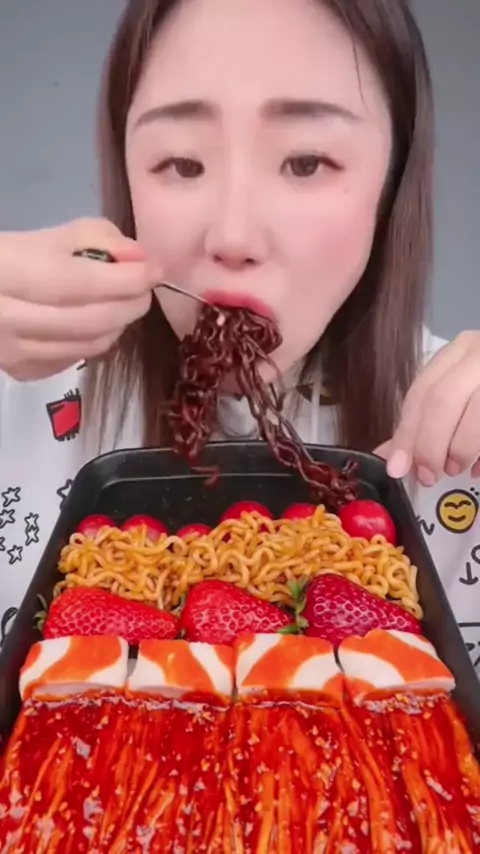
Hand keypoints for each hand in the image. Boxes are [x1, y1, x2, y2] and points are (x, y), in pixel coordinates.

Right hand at [0, 219, 151, 380]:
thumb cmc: (11, 260)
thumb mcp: (49, 236)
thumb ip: (98, 238)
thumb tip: (140, 259)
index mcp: (10, 273)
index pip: (82, 282)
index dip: (127, 279)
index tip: (153, 270)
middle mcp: (9, 319)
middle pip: (91, 321)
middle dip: (130, 304)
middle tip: (144, 290)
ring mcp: (14, 351)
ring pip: (88, 345)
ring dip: (118, 324)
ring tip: (124, 304)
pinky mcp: (21, 371)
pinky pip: (75, 359)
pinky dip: (96, 341)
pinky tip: (96, 323)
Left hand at [376, 332, 479, 484]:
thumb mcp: (457, 392)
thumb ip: (425, 420)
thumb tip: (389, 456)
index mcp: (460, 352)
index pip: (422, 391)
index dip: (407, 433)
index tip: (397, 467)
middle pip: (443, 400)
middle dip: (430, 445)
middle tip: (429, 475)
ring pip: (477, 414)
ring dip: (460, 449)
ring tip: (456, 469)